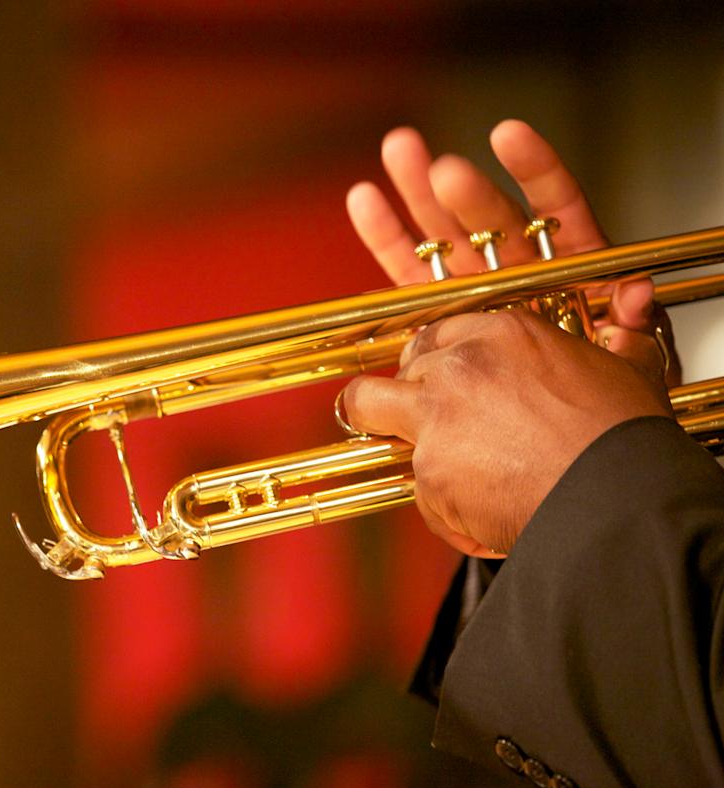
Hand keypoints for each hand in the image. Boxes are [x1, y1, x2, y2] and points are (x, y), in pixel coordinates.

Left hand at [343, 310, 672, 556]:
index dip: (431, 360)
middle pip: (392, 369)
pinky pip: (420, 494)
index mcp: (500, 335)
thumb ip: (609, 339)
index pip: (436, 334)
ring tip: (434, 465)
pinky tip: (485, 519)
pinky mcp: (429, 475)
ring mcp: (435, 421)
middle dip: (395, 394)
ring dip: (389, 436)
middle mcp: (458, 369)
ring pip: (371, 414)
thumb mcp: (623, 368)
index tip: (433, 378)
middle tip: (414, 418)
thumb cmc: (625, 438)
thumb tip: (632, 305)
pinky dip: (448, 512)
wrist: (620, 497)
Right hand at [345, 120, 677, 383]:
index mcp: (571, 266)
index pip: (556, 206)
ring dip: (417, 191)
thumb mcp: (635, 352)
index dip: (535, 170)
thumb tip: (634, 296)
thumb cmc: (604, 391)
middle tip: (438, 170)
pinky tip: (364, 200)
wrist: (568, 438)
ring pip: (446, 233)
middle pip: (491, 218)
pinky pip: (411, 272)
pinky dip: (387, 238)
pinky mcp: (439, 306)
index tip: (508, 137)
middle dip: (465, 192)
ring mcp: (477, 284)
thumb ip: (634, 320)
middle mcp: (519, 268)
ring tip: (397, 151)